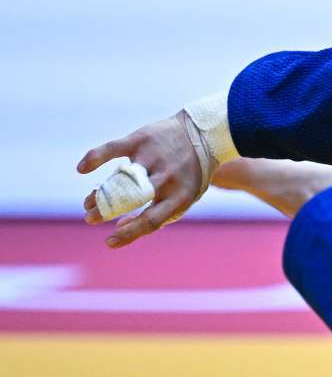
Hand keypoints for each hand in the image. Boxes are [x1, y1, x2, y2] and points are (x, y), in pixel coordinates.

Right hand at [77, 113, 206, 247]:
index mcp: (180, 196)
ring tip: (89, 202)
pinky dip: (95, 157)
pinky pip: (113, 148)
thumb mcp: (184, 198)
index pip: (151, 220)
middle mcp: (167, 178)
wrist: (203, 134)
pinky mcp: (141, 139)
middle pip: (132, 198)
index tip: (109, 242)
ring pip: (120, 177)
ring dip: (100, 191)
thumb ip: (158, 214)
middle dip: (107, 210)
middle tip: (90, 218)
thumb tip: (120, 228)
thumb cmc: (190, 174)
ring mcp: (153, 157)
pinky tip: (82, 168)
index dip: (129, 233)